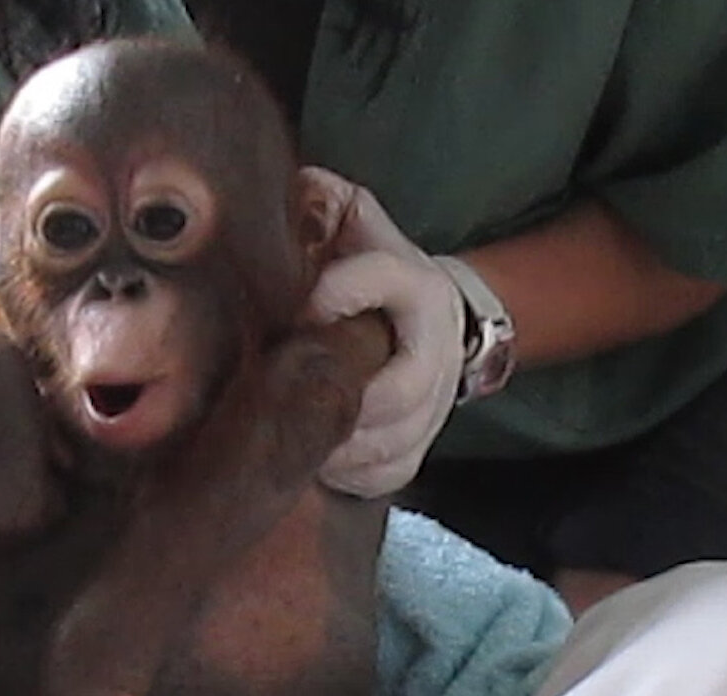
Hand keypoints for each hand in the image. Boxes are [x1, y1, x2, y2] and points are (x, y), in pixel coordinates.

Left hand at [302, 167, 465, 498]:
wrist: (436, 321)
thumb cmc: (376, 269)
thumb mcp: (359, 223)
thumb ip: (324, 200)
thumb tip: (289, 188)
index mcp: (418, 287)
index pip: (387, 280)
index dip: (340, 291)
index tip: (298, 307)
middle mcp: (437, 349)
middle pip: (402, 388)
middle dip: (344, 398)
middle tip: (289, 397)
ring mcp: (435, 404)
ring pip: (398, 440)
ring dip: (344, 446)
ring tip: (294, 437)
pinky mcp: (421, 443)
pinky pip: (392, 474)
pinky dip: (354, 476)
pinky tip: (318, 465)